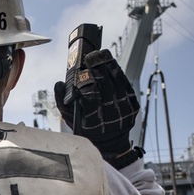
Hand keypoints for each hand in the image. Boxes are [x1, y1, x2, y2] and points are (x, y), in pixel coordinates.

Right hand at [54, 49, 139, 163]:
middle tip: (91, 56)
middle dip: (98, 69)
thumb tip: (59, 83)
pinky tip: (111, 64)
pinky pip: (126, 84)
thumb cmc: (86, 126)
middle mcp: (111, 116)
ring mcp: (124, 110)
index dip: (87, 84)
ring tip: (102, 54)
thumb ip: (61, 101)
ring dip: (109, 66)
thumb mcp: (70, 118)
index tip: (81, 74)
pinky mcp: (134, 104)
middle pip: (106, 86)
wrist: (110, 140)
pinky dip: (118, 72)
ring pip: (117, 82)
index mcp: (93, 122)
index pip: (91, 98)